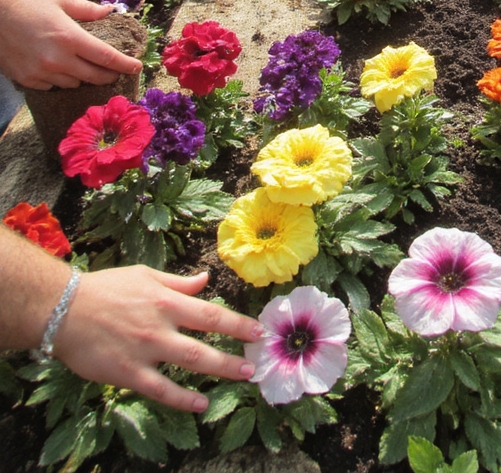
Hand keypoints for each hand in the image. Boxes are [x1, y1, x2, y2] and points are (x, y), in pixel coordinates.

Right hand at [0, 0, 142, 89]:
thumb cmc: (27, 3)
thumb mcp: (60, 0)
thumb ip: (87, 9)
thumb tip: (110, 11)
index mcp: (70, 37)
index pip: (106, 57)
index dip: (125, 64)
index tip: (137, 67)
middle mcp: (57, 59)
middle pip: (94, 76)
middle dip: (109, 75)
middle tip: (115, 72)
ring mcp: (41, 72)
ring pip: (73, 83)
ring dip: (82, 77)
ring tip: (83, 66)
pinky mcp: (27, 80)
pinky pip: (52, 86)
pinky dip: (59, 79)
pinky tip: (58, 68)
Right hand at [55, 267, 260, 411]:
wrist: (64, 309)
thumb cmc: (106, 288)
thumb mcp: (145, 275)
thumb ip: (178, 282)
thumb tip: (205, 279)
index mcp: (167, 300)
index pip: (211, 313)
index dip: (237, 323)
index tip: (257, 330)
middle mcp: (161, 325)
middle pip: (206, 341)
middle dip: (235, 351)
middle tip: (256, 360)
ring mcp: (146, 350)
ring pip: (190, 363)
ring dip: (219, 371)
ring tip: (242, 376)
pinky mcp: (128, 372)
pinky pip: (160, 389)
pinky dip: (182, 399)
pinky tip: (200, 403)